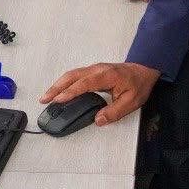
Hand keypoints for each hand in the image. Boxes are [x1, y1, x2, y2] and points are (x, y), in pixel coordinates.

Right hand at [40, 62, 158, 125]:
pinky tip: (60, 91)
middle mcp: (98, 70)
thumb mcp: (131, 101)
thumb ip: (114, 112)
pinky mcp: (93, 71)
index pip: (84, 83)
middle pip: (72, 76)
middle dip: (56, 88)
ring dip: (58, 85)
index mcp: (106, 76)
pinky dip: (64, 83)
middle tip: (44, 99)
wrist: (144, 69)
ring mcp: (94, 69)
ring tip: (47, 97)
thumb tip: (98, 120)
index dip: (70, 92)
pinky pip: (76, 75)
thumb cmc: (138, 83)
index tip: (58, 99)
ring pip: (71, 75)